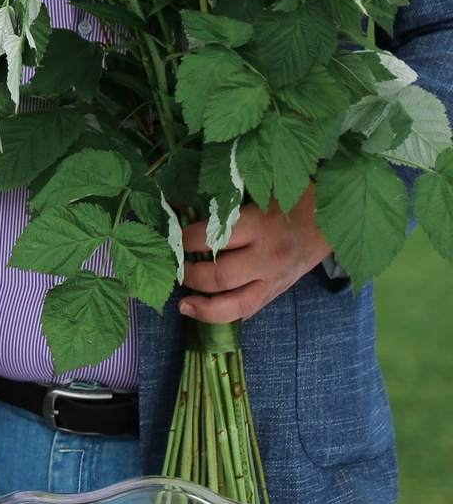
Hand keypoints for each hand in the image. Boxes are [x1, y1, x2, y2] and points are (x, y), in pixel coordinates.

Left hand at [179, 191, 330, 322]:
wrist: (334, 219)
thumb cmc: (293, 198)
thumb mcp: (259, 189)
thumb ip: (222, 200)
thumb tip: (176, 204)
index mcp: (259, 225)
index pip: (211, 238)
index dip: (183, 240)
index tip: (169, 237)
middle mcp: (266, 257)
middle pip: (220, 277)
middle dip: (190, 276)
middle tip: (175, 269)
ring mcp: (274, 278)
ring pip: (237, 305)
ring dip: (206, 308)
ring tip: (185, 306)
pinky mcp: (278, 291)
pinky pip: (251, 309)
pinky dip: (227, 314)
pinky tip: (207, 312)